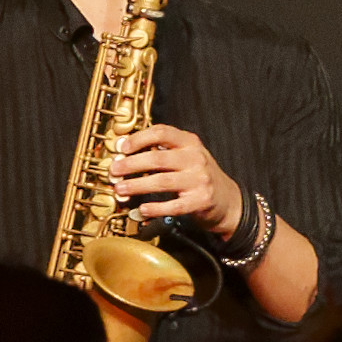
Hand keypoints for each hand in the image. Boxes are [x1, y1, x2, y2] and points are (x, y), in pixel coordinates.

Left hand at [109, 123, 244, 243]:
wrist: (226, 199)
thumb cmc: (197, 175)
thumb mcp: (185, 155)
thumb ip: (161, 150)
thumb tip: (124, 149)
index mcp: (190, 142)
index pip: (162, 132)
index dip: (139, 138)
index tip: (122, 148)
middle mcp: (196, 158)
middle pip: (158, 158)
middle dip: (131, 164)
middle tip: (115, 170)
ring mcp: (199, 180)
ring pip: (162, 181)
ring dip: (137, 186)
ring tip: (120, 189)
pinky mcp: (200, 201)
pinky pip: (173, 205)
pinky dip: (155, 208)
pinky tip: (143, 209)